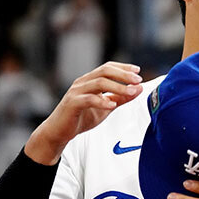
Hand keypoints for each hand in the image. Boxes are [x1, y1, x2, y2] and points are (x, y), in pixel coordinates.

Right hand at [25, 62, 142, 164]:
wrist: (60, 131)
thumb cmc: (81, 117)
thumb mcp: (106, 107)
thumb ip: (121, 98)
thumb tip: (138, 90)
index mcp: (90, 81)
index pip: (107, 67)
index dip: (123, 67)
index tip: (137, 70)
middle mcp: (83, 82)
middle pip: (104, 71)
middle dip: (123, 75)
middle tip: (137, 80)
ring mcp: (76, 92)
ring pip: (98, 83)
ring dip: (117, 87)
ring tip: (131, 92)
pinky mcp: (72, 104)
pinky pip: (88, 99)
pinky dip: (102, 101)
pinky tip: (112, 105)